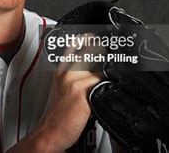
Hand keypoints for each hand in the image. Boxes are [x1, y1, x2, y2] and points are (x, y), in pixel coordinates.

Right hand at [9, 34, 104, 152]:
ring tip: (118, 72)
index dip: (88, 38)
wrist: (51, 133)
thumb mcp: (63, 89)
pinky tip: (110, 90)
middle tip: (115, 50)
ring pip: (100, 68)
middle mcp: (67, 73)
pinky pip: (102, 83)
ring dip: (110, 72)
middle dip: (104, 49)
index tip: (99, 36)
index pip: (74, 45)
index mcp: (62, 70)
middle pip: (90, 50)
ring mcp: (75, 82)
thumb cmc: (58, 115)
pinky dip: (109, 85)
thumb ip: (76, 76)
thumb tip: (97, 71)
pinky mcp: (82, 93)